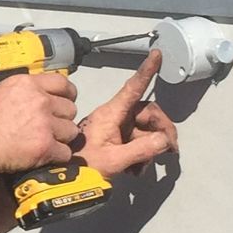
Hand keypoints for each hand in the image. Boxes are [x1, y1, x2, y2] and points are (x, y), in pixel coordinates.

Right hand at [0, 69, 78, 177]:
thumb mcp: (1, 93)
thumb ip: (24, 93)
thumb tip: (40, 96)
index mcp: (28, 84)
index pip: (63, 83)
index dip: (68, 94)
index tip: (67, 101)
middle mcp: (40, 100)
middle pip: (70, 109)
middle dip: (62, 120)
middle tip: (50, 128)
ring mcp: (45, 123)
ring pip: (71, 131)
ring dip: (61, 139)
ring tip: (45, 142)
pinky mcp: (46, 146)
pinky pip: (65, 152)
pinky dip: (57, 157)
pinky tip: (43, 156)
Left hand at [76, 51, 178, 178]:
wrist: (63, 178)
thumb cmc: (83, 165)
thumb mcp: (113, 160)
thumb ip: (141, 149)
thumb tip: (164, 139)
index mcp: (111, 114)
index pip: (133, 88)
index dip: (146, 71)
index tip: (156, 54)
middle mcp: (115, 116)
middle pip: (147, 113)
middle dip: (161, 130)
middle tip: (169, 151)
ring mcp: (115, 128)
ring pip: (144, 130)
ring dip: (150, 148)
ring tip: (142, 169)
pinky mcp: (114, 139)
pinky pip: (136, 141)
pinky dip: (141, 154)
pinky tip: (135, 171)